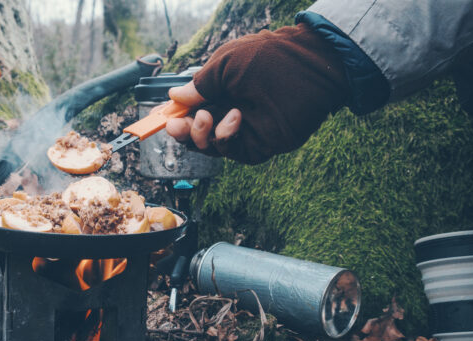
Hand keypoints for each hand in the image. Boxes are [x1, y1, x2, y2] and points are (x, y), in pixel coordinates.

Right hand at [165, 24, 348, 164]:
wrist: (309, 68)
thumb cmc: (268, 58)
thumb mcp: (225, 64)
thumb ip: (199, 84)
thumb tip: (174, 97)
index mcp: (219, 90)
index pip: (190, 110)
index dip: (175, 115)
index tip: (163, 117)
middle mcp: (227, 111)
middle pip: (194, 134)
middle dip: (182, 131)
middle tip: (178, 124)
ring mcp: (242, 131)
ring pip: (208, 147)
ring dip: (200, 134)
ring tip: (208, 116)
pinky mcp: (256, 145)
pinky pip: (230, 151)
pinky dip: (225, 137)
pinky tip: (234, 117)